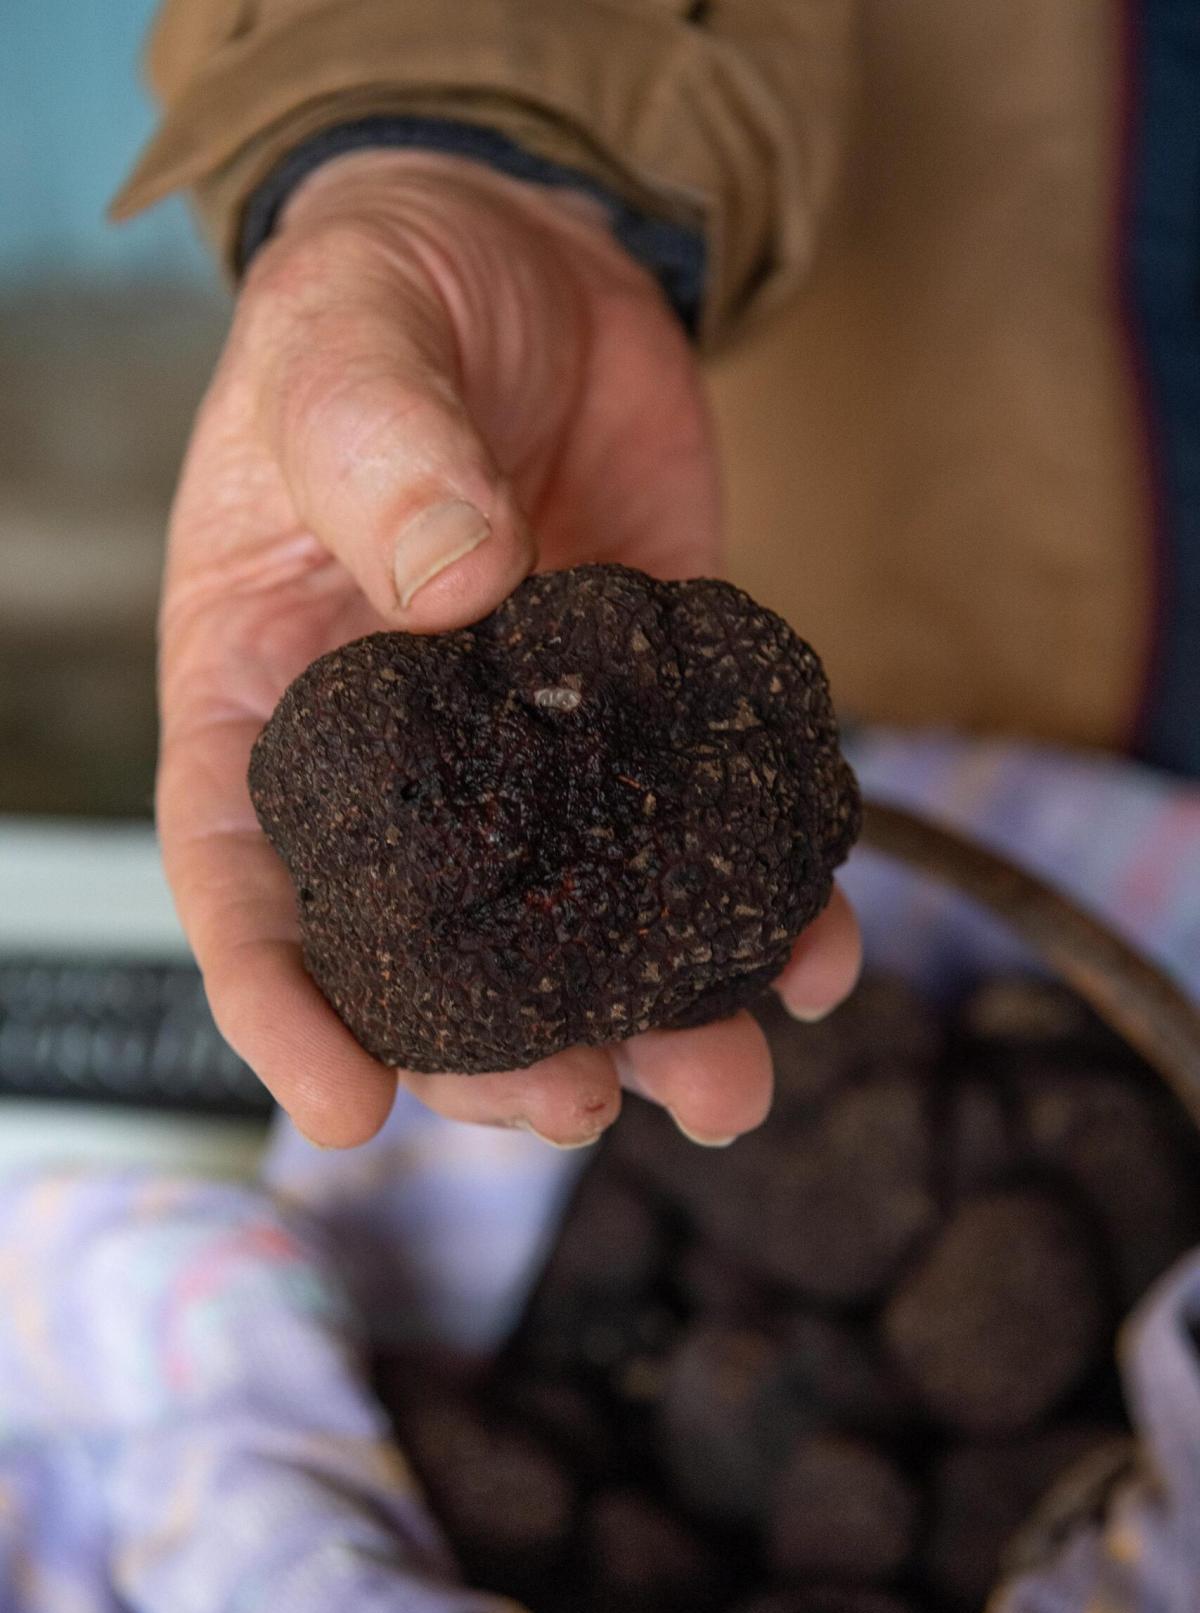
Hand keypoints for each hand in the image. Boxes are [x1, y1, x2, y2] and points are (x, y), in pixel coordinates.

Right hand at [158, 150, 859, 1148]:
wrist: (527, 266)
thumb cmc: (384, 302)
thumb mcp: (350, 347)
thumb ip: (379, 457)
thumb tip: (460, 585)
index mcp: (272, 700)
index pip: (244, 880)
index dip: (282, 1004)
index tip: (347, 1109)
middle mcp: (407, 763)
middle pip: (427, 953)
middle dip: (495, 1051)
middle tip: (570, 1105)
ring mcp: (540, 756)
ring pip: (580, 931)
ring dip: (649, 1024)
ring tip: (720, 1088)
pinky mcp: (655, 721)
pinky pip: (707, 835)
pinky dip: (767, 908)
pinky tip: (817, 953)